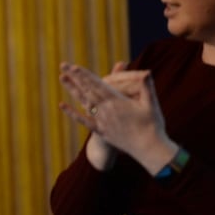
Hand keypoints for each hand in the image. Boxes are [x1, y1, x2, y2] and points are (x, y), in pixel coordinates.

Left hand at [58, 62, 178, 173]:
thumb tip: (146, 72)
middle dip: (75, 77)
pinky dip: (72, 113)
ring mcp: (101, 121)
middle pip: (87, 90)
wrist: (148, 150)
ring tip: (62, 77)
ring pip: (83, 102)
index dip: (85, 75)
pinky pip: (84, 120)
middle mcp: (106, 111)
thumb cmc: (153, 125)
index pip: (98, 85)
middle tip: (63, 65)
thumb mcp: (151, 104)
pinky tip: (61, 105)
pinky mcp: (101, 131)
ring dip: (72, 89)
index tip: (74, 66)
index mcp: (117, 103)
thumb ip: (147, 87)